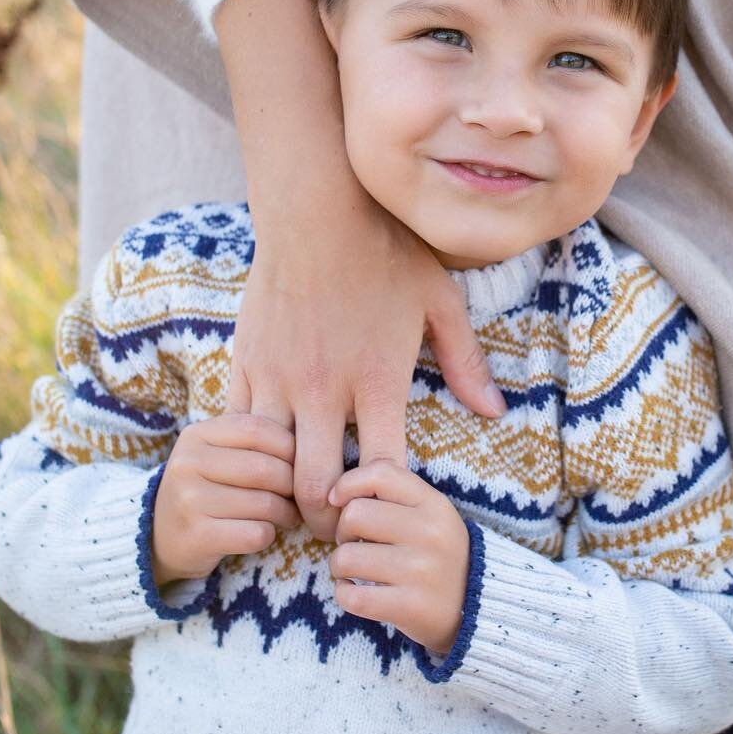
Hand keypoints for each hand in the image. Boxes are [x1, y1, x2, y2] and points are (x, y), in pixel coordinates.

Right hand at [150, 414, 301, 585]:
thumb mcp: (219, 452)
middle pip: (266, 469)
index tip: (301, 461)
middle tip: (299, 494)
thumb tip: (313, 435)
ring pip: (265, 503)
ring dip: (286, 513)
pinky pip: (256, 533)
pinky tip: (262, 531)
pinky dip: (268, 535)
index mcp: (198, 434)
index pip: (259, 429)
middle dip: (293, 485)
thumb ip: (255, 440)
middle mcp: (188, 463)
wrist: (159, 534)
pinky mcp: (196, 536)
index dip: (290, 447)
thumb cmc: (208, 486)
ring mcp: (188, 500)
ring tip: (286, 514)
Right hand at [214, 0, 504, 540]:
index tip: (391, 507)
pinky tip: (269, 454)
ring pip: (267, 468)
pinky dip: (252, 452)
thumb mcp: (440, 303)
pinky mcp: (246, 362)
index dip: (387, 501)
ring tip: (300, 496)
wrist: (318, 209)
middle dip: (327, 521)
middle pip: (315, 489)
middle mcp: (326, 390)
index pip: (382, 471)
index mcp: (379, 381)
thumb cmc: (388, 252)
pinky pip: (238, 428)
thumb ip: (466, 362)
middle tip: (340, 524)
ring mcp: (279, 379)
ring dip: (282, 491)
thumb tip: (494, 412)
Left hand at [327, 462, 470, 655]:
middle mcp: (429, 533)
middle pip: (354, 515)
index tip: (338, 501)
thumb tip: (336, 493)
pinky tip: (356, 591)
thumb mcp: (432, 514)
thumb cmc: (439, 554)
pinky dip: (344, 594)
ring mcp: (420, 571)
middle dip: (342, 531)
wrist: (478, 606)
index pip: (380, 474)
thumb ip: (395, 494)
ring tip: (355, 571)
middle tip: (355, 543)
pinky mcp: (409, 606)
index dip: (348, 484)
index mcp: (434, 504)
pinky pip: (351, 595)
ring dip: (340, 567)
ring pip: (346, 557)